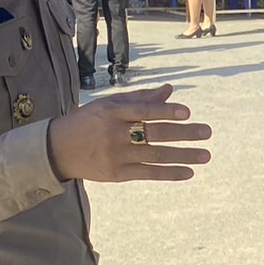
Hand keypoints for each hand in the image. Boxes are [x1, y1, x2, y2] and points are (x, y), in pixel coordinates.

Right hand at [48, 84, 211, 181]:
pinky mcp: (117, 174)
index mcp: (112, 112)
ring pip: (155, 156)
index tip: (187, 113)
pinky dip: (169, 173)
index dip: (165, 111)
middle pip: (154, 134)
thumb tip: (170, 90)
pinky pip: (148, 173)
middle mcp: (114, 133)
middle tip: (207, 132)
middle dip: (183, 133)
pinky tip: (188, 172)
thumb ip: (140, 98)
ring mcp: (116, 156)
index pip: (144, 111)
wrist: (56, 149)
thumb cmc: (88, 121)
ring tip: (205, 155)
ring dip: (183, 156)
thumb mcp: (109, 104)